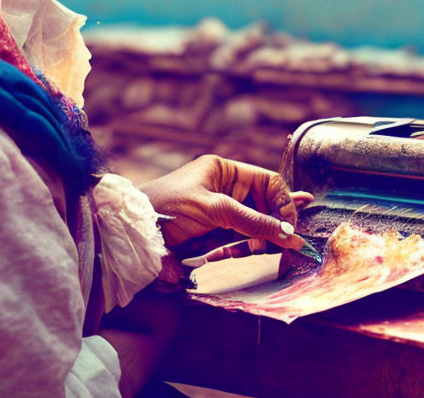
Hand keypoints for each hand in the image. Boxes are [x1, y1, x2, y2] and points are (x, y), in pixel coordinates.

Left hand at [138, 155, 312, 256]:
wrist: (134, 234)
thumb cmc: (169, 208)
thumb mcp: (214, 210)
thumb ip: (253, 222)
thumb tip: (289, 234)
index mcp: (224, 171)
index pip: (267, 182)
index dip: (283, 203)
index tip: (290, 227)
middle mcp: (225, 188)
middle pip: (264, 205)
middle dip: (275, 223)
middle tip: (287, 242)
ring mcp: (220, 212)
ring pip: (254, 225)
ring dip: (262, 238)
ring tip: (266, 250)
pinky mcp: (213, 233)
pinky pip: (239, 239)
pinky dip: (246, 247)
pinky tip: (253, 251)